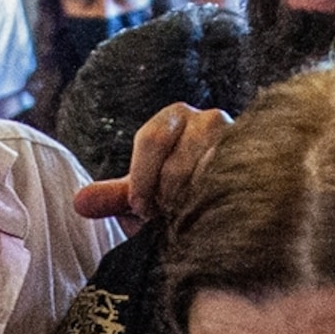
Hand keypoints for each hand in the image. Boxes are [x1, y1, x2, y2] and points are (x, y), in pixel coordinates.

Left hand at [66, 100, 232, 229]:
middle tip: (167, 217)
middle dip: (166, 199)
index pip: (152, 141)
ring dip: (190, 207)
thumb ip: (111, 197)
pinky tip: (211, 217)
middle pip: (177, 165)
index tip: (142, 208)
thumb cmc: (176, 192)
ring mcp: (237, 140)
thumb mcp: (141, 192)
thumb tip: (79, 203)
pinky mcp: (255, 165)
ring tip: (188, 217)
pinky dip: (214, 207)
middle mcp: (208, 119)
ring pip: (205, 178)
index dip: (142, 181)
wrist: (223, 200)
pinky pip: (230, 188)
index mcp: (174, 116)